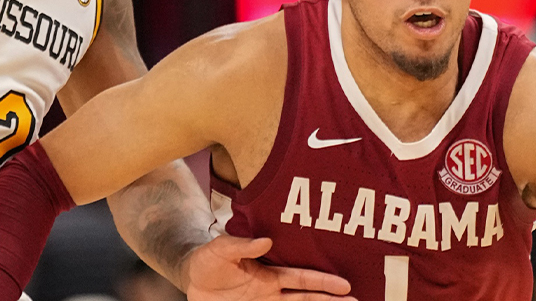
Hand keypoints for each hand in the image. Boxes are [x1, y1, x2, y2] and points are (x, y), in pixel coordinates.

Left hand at [185, 235, 354, 300]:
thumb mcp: (220, 249)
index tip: (345, 285)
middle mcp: (271, 293)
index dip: (323, 282)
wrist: (190, 278)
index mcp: (268, 275)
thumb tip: (266, 241)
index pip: (301, 279)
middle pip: (307, 299)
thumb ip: (241, 245)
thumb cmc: (207, 260)